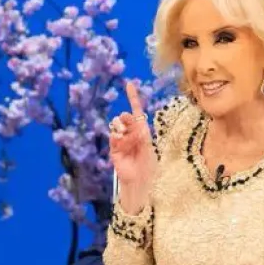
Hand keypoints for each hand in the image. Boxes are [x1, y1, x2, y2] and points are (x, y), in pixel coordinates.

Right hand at [108, 82, 156, 213]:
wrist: (141, 181)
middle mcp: (130, 133)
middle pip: (125, 116)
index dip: (133, 97)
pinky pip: (113, 136)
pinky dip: (118, 139)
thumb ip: (140, 132)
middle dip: (128, 119)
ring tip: (131, 143)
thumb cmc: (149, 165)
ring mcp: (121, 140)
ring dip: (125, 132)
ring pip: (117, 125)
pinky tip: (123, 145)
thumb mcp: (148, 146)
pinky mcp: (114, 149)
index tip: (129, 84)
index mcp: (141, 130)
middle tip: (133, 130)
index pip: (136, 111)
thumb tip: (130, 120)